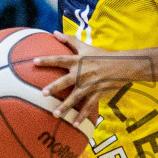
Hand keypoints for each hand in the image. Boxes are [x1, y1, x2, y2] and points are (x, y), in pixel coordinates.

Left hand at [34, 34, 148, 125]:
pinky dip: (82, 116)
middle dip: (54, 87)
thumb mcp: (86, 46)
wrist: (123, 65)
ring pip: (75, 97)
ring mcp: (90, 84)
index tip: (34, 62)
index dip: (47, 60)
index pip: (60, 59)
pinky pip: (88, 107)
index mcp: (78, 60)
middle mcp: (82, 72)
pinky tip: (74, 125)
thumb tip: (53, 32)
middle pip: (66, 80)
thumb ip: (69, 40)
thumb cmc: (102, 55)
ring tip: (54, 114)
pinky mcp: (97, 93)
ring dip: (65, 106)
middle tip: (43, 93)